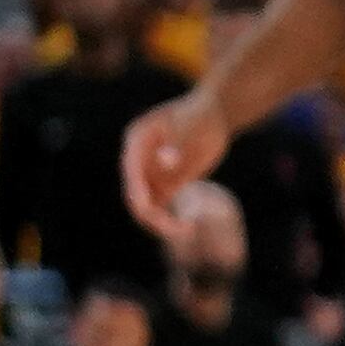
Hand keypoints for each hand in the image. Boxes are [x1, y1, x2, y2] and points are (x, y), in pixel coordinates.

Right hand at [119, 87, 233, 241]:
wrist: (213, 115)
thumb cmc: (200, 115)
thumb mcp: (191, 126)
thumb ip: (177, 142)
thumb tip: (166, 161)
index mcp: (137, 142)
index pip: (131, 171)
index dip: (137, 191)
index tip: (151, 210)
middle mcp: (138, 161)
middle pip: (135, 193)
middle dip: (152, 215)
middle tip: (179, 229)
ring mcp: (151, 174)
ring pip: (147, 205)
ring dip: (161, 222)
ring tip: (188, 231)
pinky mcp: (166, 184)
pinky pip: (162, 207)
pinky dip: (172, 219)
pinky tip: (191, 227)